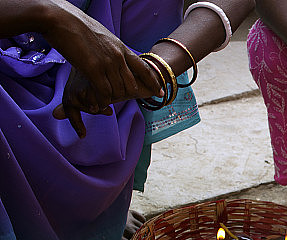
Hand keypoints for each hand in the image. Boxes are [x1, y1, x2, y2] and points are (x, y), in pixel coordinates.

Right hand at [43, 2, 160, 135]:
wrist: (59, 19)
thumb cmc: (75, 25)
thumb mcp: (101, 36)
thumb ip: (109, 47)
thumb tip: (112, 51)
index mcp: (120, 47)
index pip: (144, 68)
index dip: (153, 82)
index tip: (160, 93)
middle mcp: (118, 56)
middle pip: (132, 85)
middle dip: (128, 96)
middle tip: (121, 102)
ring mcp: (107, 63)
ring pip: (119, 91)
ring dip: (113, 100)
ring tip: (106, 104)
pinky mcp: (94, 69)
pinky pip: (105, 92)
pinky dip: (103, 100)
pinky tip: (98, 104)